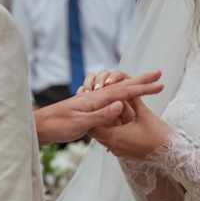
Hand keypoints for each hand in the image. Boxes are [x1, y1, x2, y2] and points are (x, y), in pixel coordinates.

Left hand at [34, 70, 163, 145]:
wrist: (39, 126)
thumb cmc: (57, 126)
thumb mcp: (81, 124)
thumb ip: (101, 115)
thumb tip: (120, 104)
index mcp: (96, 100)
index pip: (125, 92)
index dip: (143, 88)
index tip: (160, 84)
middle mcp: (95, 97)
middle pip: (123, 87)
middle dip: (142, 81)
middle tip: (159, 74)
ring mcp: (91, 102)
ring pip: (118, 92)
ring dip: (133, 87)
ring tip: (148, 82)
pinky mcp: (87, 108)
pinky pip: (110, 100)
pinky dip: (120, 96)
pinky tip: (122, 98)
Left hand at [88, 95, 171, 158]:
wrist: (171, 155)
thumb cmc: (159, 134)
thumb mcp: (144, 113)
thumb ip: (132, 100)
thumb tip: (126, 86)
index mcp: (115, 136)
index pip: (93, 126)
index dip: (93, 115)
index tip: (95, 105)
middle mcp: (113, 147)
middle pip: (96, 133)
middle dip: (97, 120)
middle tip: (98, 107)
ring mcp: (119, 152)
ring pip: (103, 139)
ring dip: (104, 127)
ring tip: (105, 114)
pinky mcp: (124, 155)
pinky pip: (111, 143)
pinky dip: (111, 134)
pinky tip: (116, 124)